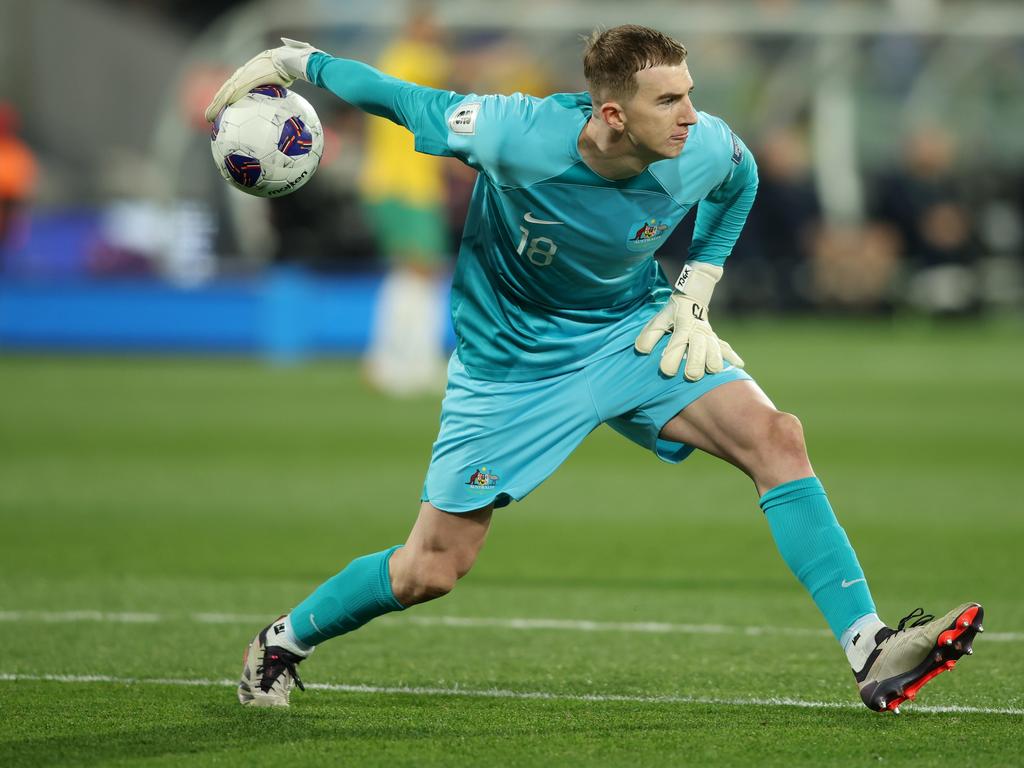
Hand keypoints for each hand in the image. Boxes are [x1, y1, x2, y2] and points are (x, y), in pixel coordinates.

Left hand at [204, 38, 319, 121]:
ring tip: (208, 117)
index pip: (231, 89)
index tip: (219, 109)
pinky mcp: (245, 80)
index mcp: (247, 76)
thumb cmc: (285, 70)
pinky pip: (233, 93)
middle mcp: (241, 76)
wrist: (285, 60)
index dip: (224, 99)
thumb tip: (281, 107)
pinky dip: (225, 101)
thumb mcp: (278, 83)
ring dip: (215, 106)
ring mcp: (242, 78)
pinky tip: (220, 110)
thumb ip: (274, 92)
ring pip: (224, 94)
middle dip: (215, 104)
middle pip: (224, 91)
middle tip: (208, 116)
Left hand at [634, 262, 743, 380]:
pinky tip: (739, 364)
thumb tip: (641, 350)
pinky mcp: (715, 338)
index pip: (678, 342)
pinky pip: (725, 346)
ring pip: (715, 348)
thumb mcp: (659, 319)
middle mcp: (698, 331)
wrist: (692, 297)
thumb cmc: (672, 313)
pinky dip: (732, 355)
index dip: (672, 356)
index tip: (666, 370)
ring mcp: (708, 334)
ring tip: (714, 371)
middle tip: (692, 376)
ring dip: (715, 360)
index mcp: (683, 326)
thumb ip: (650, 334)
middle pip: (699, 347)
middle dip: (696, 362)